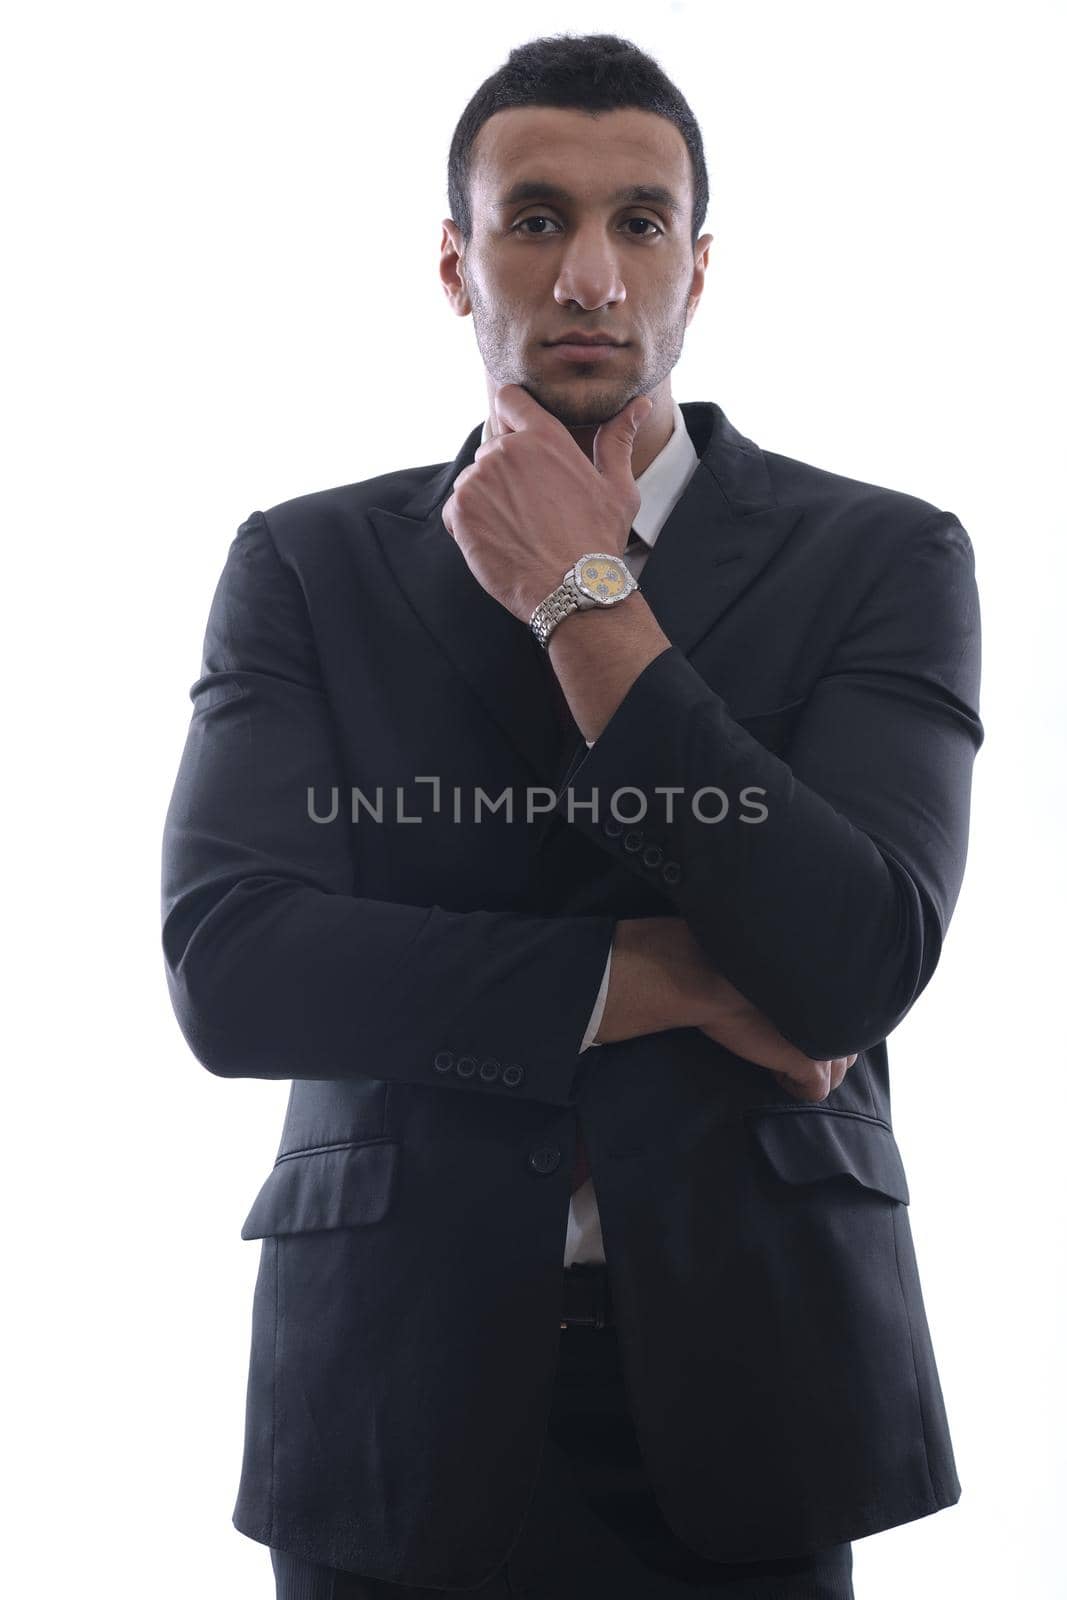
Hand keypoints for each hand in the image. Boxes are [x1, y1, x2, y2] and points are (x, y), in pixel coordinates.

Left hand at [440, 383, 652, 623]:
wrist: (571, 590)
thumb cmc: (598, 540)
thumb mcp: (617, 487)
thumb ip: (617, 439)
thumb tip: (639, 404)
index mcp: (543, 437)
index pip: (509, 399)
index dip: (512, 415)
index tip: (519, 438)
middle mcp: (505, 451)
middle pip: (492, 447)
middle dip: (507, 471)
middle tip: (532, 507)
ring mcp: (477, 480)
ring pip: (474, 479)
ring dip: (488, 498)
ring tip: (519, 528)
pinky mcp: (460, 511)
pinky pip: (456, 509)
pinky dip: (471, 524)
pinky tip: (500, 541)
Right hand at [696, 973, 856, 1102]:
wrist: (719, 986)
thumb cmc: (743, 978)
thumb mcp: (787, 986)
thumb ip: (809, 999)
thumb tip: (813, 1017)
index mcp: (839, 996)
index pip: (850, 1031)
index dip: (820, 1036)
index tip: (791, 1031)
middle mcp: (842, 1018)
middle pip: (847, 1057)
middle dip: (821, 1058)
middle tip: (786, 1047)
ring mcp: (831, 1043)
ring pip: (834, 1077)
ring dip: (809, 1073)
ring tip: (778, 1058)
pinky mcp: (813, 1064)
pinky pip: (815, 1092)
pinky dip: (794, 1087)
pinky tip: (773, 1071)